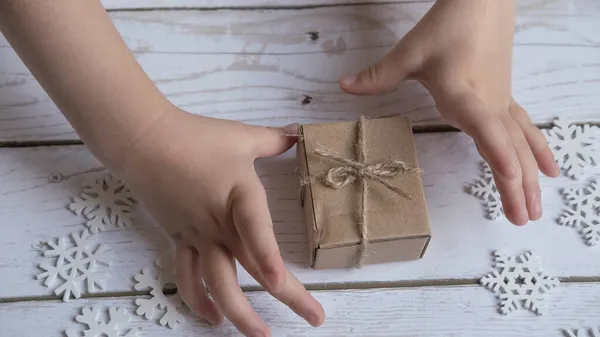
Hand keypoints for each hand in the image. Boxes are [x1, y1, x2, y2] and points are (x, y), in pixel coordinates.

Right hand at [116, 107, 324, 335]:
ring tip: (261, 335)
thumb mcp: (242, 136)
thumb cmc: (196, 137)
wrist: (144, 142)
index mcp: (240, 195)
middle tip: (314, 318)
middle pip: (251, 267)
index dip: (267, 256)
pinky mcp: (180, 239)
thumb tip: (301, 132)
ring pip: (217, 283)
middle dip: (287, 295)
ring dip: (239, 313)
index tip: (279, 282)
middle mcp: (220, 223)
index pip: (255, 230)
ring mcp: (198, 236)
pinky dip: (199, 300)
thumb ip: (275, 139)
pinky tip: (214, 318)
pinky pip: (188, 276)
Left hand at [339, 0, 559, 224]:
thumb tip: (343, 86)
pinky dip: (535, 152)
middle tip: (523, 221)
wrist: (482, 2)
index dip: (498, 155)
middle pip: (507, 149)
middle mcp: (488, 105)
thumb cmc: (448, 27)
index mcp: (465, 96)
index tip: (510, 180)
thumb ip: (379, 75)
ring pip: (520, 145)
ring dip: (529, 178)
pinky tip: (550, 170)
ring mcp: (501, 103)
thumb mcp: (410, 53)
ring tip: (536, 210)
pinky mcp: (505, 98)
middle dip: (515, 187)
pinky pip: (524, 131)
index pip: (486, 129)